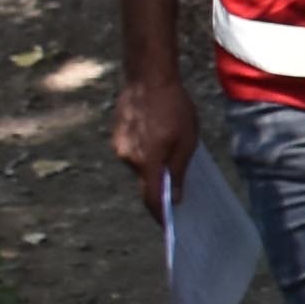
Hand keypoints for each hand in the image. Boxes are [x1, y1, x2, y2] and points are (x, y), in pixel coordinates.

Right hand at [107, 64, 194, 211]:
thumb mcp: (187, 141)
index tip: (168, 226)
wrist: (148, 77)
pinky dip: (146, 152)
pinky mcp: (116, 135)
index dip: (160, 215)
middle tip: (178, 191)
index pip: (151, 199)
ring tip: (172, 156)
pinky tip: (159, 140)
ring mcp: (119, 146)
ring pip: (139, 165)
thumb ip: (179, 171)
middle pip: (145, 182)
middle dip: (160, 187)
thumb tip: (174, 198)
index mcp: (148, 161)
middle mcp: (128, 158)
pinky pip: (133, 151)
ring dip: (154, 165)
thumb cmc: (174, 107)